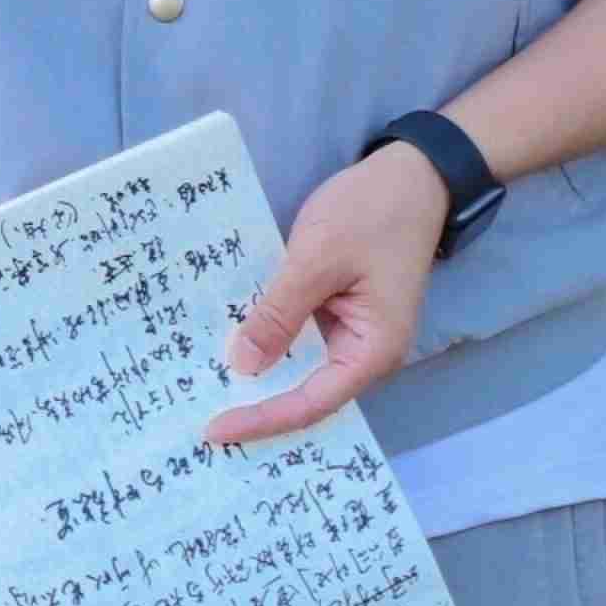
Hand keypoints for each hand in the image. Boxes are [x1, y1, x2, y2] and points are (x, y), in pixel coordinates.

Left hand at [201, 145, 449, 446]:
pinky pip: (296, 337)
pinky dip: (264, 340)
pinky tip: (223, 341)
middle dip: (253, 405)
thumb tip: (242, 365)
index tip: (214, 431)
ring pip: (297, 368)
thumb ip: (280, 313)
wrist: (410, 175)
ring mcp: (349, 333)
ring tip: (200, 390)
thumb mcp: (318, 259)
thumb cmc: (372, 214)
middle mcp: (363, 353)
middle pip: (304, 395)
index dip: (261, 419)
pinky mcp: (334, 312)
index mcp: (372, 351)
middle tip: (195, 418)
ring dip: (256, 375)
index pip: (310, 403)